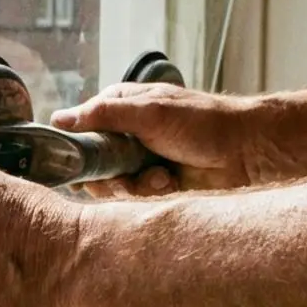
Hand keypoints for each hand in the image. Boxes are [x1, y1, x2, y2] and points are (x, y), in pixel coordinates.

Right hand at [51, 83, 256, 198]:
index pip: (81, 127)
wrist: (246, 152)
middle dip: (106, 175)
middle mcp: (127, 135)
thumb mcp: (150, 111)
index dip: (77, 146)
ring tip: (159, 176)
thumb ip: (104, 114)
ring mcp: (140, 161)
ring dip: (133, 185)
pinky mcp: (155, 186)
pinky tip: (170, 183)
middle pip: (92, 164)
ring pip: (112, 186)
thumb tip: (59, 118)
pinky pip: (135, 198)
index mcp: (121, 107)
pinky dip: (151, 193)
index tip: (80, 161)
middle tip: (122, 175)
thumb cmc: (202, 122)